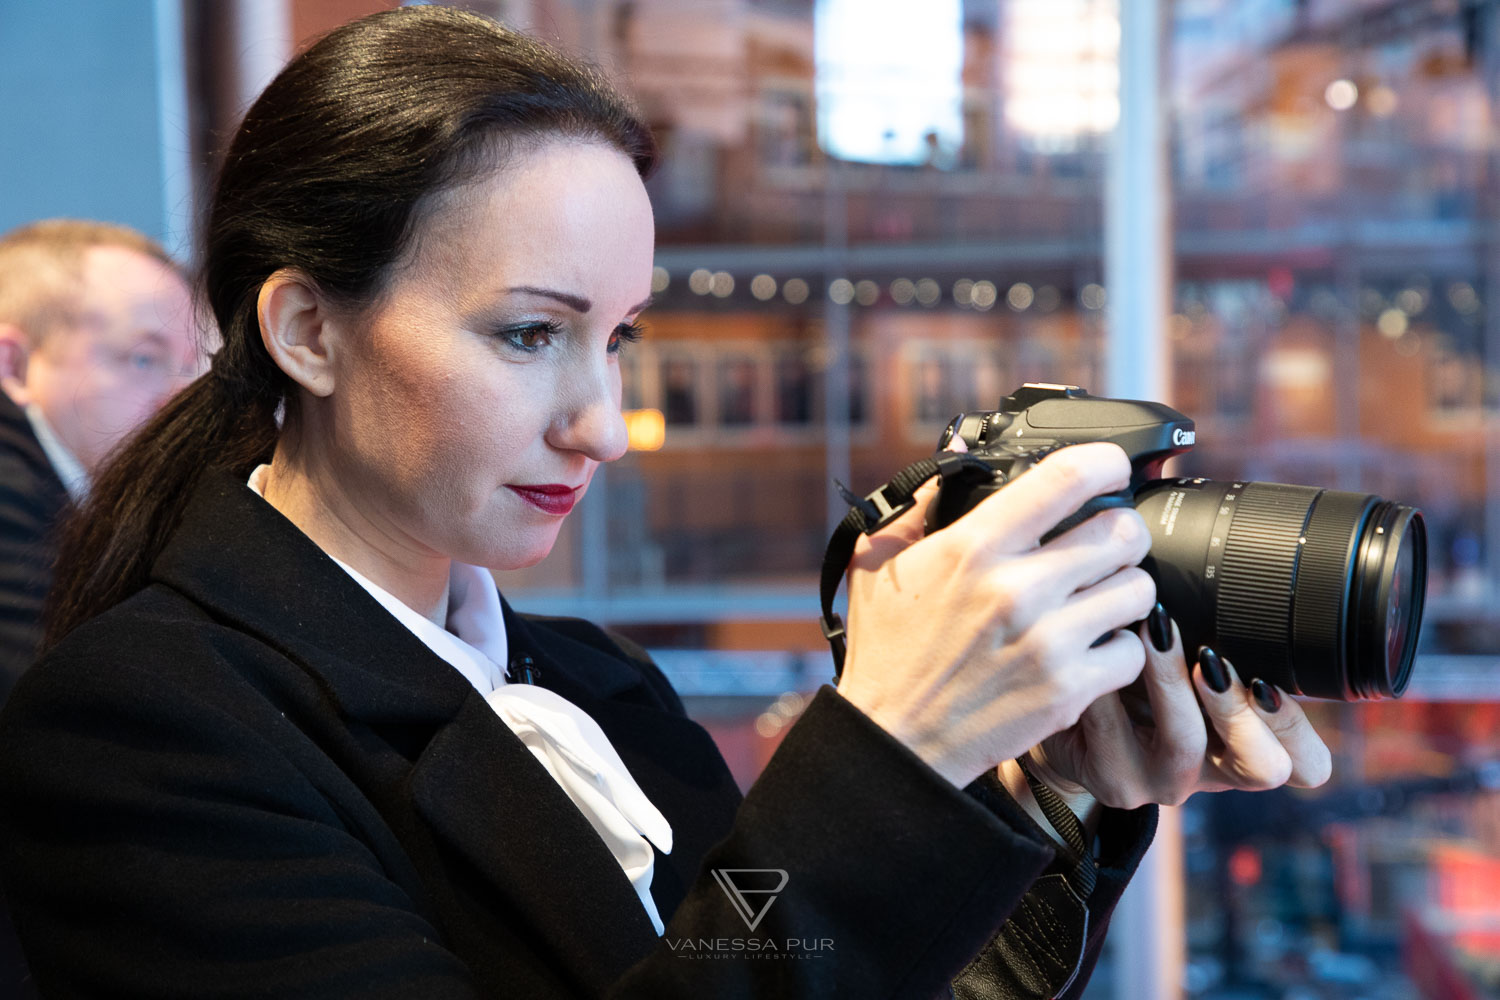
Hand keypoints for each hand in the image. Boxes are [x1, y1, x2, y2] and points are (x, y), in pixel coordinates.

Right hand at [835, 443, 1157, 788]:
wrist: (894, 738)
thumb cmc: (886, 649)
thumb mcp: (880, 562)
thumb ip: (924, 502)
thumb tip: (960, 448)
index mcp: (973, 547)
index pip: (1068, 477)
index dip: (1106, 462)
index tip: (1111, 469)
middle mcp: (1016, 589)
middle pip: (1123, 531)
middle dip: (1122, 532)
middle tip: (1106, 544)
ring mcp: (1047, 642)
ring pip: (1139, 589)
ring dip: (1125, 588)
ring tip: (1100, 597)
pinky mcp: (1067, 691)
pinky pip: (1133, 651)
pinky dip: (1119, 649)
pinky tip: (1091, 647)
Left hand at [1020, 610, 1333, 811]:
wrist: (1064, 723)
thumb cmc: (1135, 683)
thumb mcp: (1185, 669)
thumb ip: (1222, 643)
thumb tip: (1241, 574)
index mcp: (1244, 751)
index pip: (1308, 766)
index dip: (1297, 726)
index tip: (1266, 677)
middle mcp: (1211, 775)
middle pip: (1263, 767)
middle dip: (1239, 704)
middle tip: (1209, 657)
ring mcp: (1162, 783)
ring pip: (1185, 744)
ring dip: (1171, 679)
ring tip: (1152, 629)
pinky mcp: (1109, 776)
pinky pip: (1113, 725)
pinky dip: (1107, 671)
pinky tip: (1097, 636)